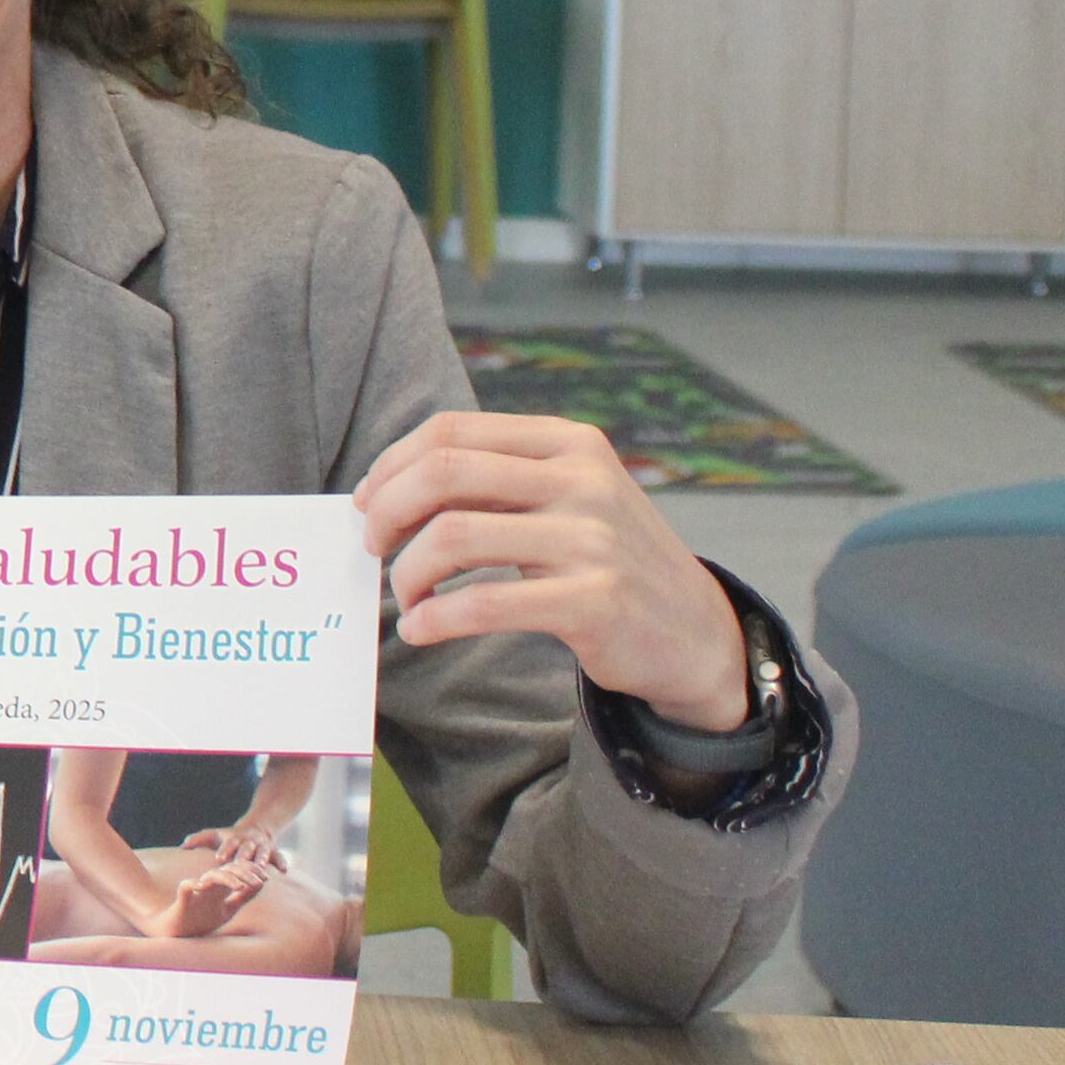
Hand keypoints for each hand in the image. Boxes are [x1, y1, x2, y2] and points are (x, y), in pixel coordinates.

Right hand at [159, 862, 255, 938]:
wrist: (178, 933)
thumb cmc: (203, 920)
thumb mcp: (229, 910)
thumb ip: (243, 897)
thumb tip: (260, 884)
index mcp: (220, 888)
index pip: (236, 872)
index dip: (251, 871)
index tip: (266, 878)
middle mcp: (209, 887)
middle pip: (227, 871)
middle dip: (244, 874)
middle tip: (259, 881)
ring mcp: (196, 893)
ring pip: (210, 877)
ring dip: (226, 879)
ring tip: (240, 886)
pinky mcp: (182, 901)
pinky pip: (185, 888)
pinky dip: (191, 884)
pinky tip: (200, 886)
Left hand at [182, 820, 283, 875]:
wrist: (257, 828)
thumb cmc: (230, 837)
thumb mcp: (215, 835)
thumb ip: (198, 840)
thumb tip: (181, 846)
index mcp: (235, 838)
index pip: (229, 844)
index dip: (225, 850)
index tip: (219, 859)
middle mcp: (249, 841)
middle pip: (247, 848)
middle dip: (244, 856)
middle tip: (240, 866)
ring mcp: (263, 846)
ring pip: (263, 851)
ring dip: (262, 859)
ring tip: (262, 868)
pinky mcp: (274, 851)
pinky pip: (280, 856)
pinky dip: (282, 862)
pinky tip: (284, 871)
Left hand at [355, 412, 752, 731]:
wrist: (697, 633)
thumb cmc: (608, 562)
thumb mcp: (567, 500)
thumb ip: (497, 483)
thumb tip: (388, 491)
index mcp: (569, 443)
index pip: (452, 431)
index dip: (392, 465)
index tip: (367, 502)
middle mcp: (582, 480)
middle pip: (443, 473)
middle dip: (387, 511)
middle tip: (372, 547)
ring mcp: (591, 540)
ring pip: (453, 536)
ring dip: (407, 572)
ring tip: (405, 597)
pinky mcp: (592, 601)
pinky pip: (483, 603)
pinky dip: (434, 617)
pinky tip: (420, 629)